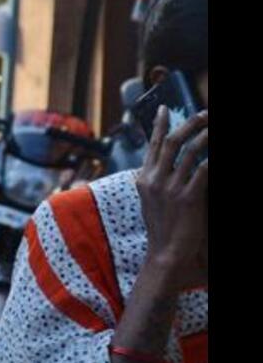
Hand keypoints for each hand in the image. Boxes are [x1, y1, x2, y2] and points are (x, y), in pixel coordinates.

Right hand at [137, 106, 207, 289]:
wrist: (166, 254)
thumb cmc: (164, 229)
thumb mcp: (153, 202)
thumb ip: (159, 181)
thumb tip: (169, 163)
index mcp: (145, 180)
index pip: (153, 145)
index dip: (160, 124)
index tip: (165, 108)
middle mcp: (155, 181)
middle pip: (173, 142)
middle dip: (190, 124)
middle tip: (204, 113)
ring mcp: (170, 189)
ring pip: (191, 151)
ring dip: (206, 135)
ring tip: (215, 127)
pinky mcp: (188, 197)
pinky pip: (204, 169)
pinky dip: (213, 158)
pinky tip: (217, 154)